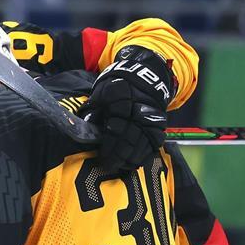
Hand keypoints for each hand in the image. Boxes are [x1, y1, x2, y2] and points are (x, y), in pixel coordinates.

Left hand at [79, 45, 174, 171]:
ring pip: (141, 144)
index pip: (115, 129)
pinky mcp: (159, 125)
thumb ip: (93, 111)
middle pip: (129, 139)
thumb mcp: (101, 93)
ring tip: (119, 167)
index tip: (101, 157)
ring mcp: (151, 119)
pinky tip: (133, 163)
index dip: (109, 146)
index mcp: (122, 102)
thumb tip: (85, 129)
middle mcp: (139, 111)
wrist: (144, 77)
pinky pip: (152, 145)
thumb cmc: (116, 87)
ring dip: (130, 159)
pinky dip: (143, 156)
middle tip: (108, 166)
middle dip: (118, 156)